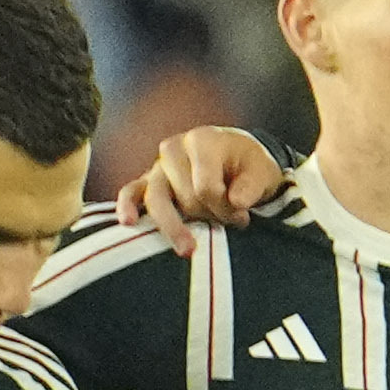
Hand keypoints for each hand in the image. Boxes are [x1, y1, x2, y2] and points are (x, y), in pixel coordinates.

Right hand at [125, 123, 289, 237]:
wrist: (234, 158)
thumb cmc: (247, 165)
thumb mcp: (262, 170)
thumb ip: (252, 186)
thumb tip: (236, 202)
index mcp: (203, 140)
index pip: (206, 186)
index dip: (225, 208)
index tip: (242, 216)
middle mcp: (174, 149)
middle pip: (185, 197)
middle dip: (209, 216)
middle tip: (232, 222)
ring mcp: (157, 166)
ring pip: (157, 199)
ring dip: (173, 227)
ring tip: (187, 250)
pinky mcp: (146, 181)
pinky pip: (130, 192)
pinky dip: (127, 207)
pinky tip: (128, 222)